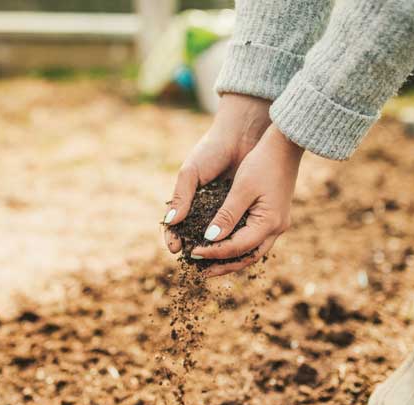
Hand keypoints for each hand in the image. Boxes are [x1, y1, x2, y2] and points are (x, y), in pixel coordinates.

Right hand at [163, 93, 271, 252]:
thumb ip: (181, 197)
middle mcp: (205, 208)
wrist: (242, 135)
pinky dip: (233, 241)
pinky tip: (232, 250)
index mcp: (188, 200)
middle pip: (196, 236)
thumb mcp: (191, 172)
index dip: (174, 238)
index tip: (176, 249)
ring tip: (212, 261)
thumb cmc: (211, 150)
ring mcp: (224, 210)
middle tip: (194, 260)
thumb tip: (170, 222)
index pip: (176, 226)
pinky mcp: (242, 210)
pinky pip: (236, 230)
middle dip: (194, 249)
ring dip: (214, 250)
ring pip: (216, 237)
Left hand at [192, 124, 303, 276]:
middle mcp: (277, 228)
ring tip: (210, 265)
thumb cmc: (262, 162)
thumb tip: (210, 239)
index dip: (214, 252)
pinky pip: (255, 239)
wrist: (286, 145)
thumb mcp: (241, 189)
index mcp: (269, 222)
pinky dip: (239, 246)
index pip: (237, 247)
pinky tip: (224, 247)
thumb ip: (226, 216)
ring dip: (232, 259)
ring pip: (253, 251)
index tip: (193, 253)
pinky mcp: (274, 216)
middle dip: (224, 266)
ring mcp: (278, 223)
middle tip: (201, 273)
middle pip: (247, 257)